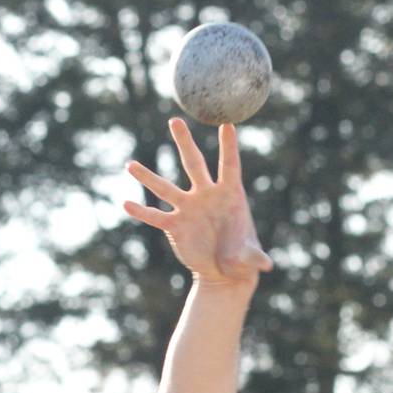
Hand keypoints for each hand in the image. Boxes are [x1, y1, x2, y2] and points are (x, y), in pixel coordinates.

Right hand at [124, 120, 272, 283]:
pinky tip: (126, 204)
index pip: (229, 166)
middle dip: (185, 143)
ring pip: (166, 189)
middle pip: (194, 164)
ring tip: (130, 165)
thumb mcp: (250, 258)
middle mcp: (206, 195)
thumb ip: (255, 258)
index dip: (228, 147)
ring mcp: (188, 208)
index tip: (227, 124)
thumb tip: (266, 266)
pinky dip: (142, 212)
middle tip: (175, 121)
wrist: (223, 271)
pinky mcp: (175, 226)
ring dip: (148, 177)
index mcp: (230, 195)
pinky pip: (156, 217)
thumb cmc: (242, 258)